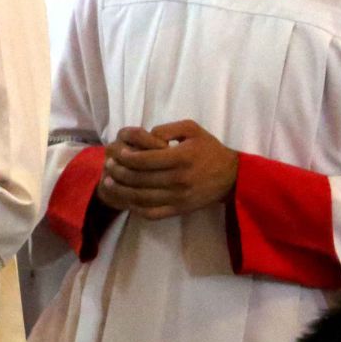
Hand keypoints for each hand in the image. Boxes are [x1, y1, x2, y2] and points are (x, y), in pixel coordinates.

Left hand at [98, 120, 238, 220]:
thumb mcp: (193, 129)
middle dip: (119, 172)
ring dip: (121, 190)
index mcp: (181, 158)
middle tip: (109, 166)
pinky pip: (152, 213)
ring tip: (109, 182)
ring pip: (141, 197)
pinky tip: (126, 199)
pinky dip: (135, 208)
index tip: (118, 153)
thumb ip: (168, 129)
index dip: (127, 157)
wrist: (231, 177)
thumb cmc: (209, 150)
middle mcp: (178, 179)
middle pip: (140, 179)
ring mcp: (178, 198)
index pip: (146, 160)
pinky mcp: (179, 210)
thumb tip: (146, 135)